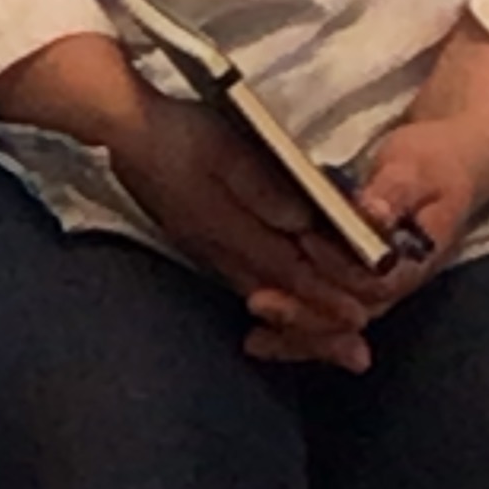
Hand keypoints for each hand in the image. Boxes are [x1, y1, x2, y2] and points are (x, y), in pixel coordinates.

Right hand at [105, 90, 387, 372]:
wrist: (128, 133)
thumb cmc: (182, 131)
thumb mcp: (226, 147)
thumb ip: (261, 185)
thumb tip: (302, 220)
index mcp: (232, 226)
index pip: (288, 270)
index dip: (325, 296)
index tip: (360, 319)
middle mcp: (222, 249)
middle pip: (279, 296)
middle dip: (319, 328)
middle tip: (355, 357)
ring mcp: (211, 250)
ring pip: (263, 295)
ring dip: (299, 323)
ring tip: (334, 344)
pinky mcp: (204, 244)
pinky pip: (246, 282)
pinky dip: (274, 302)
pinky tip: (287, 312)